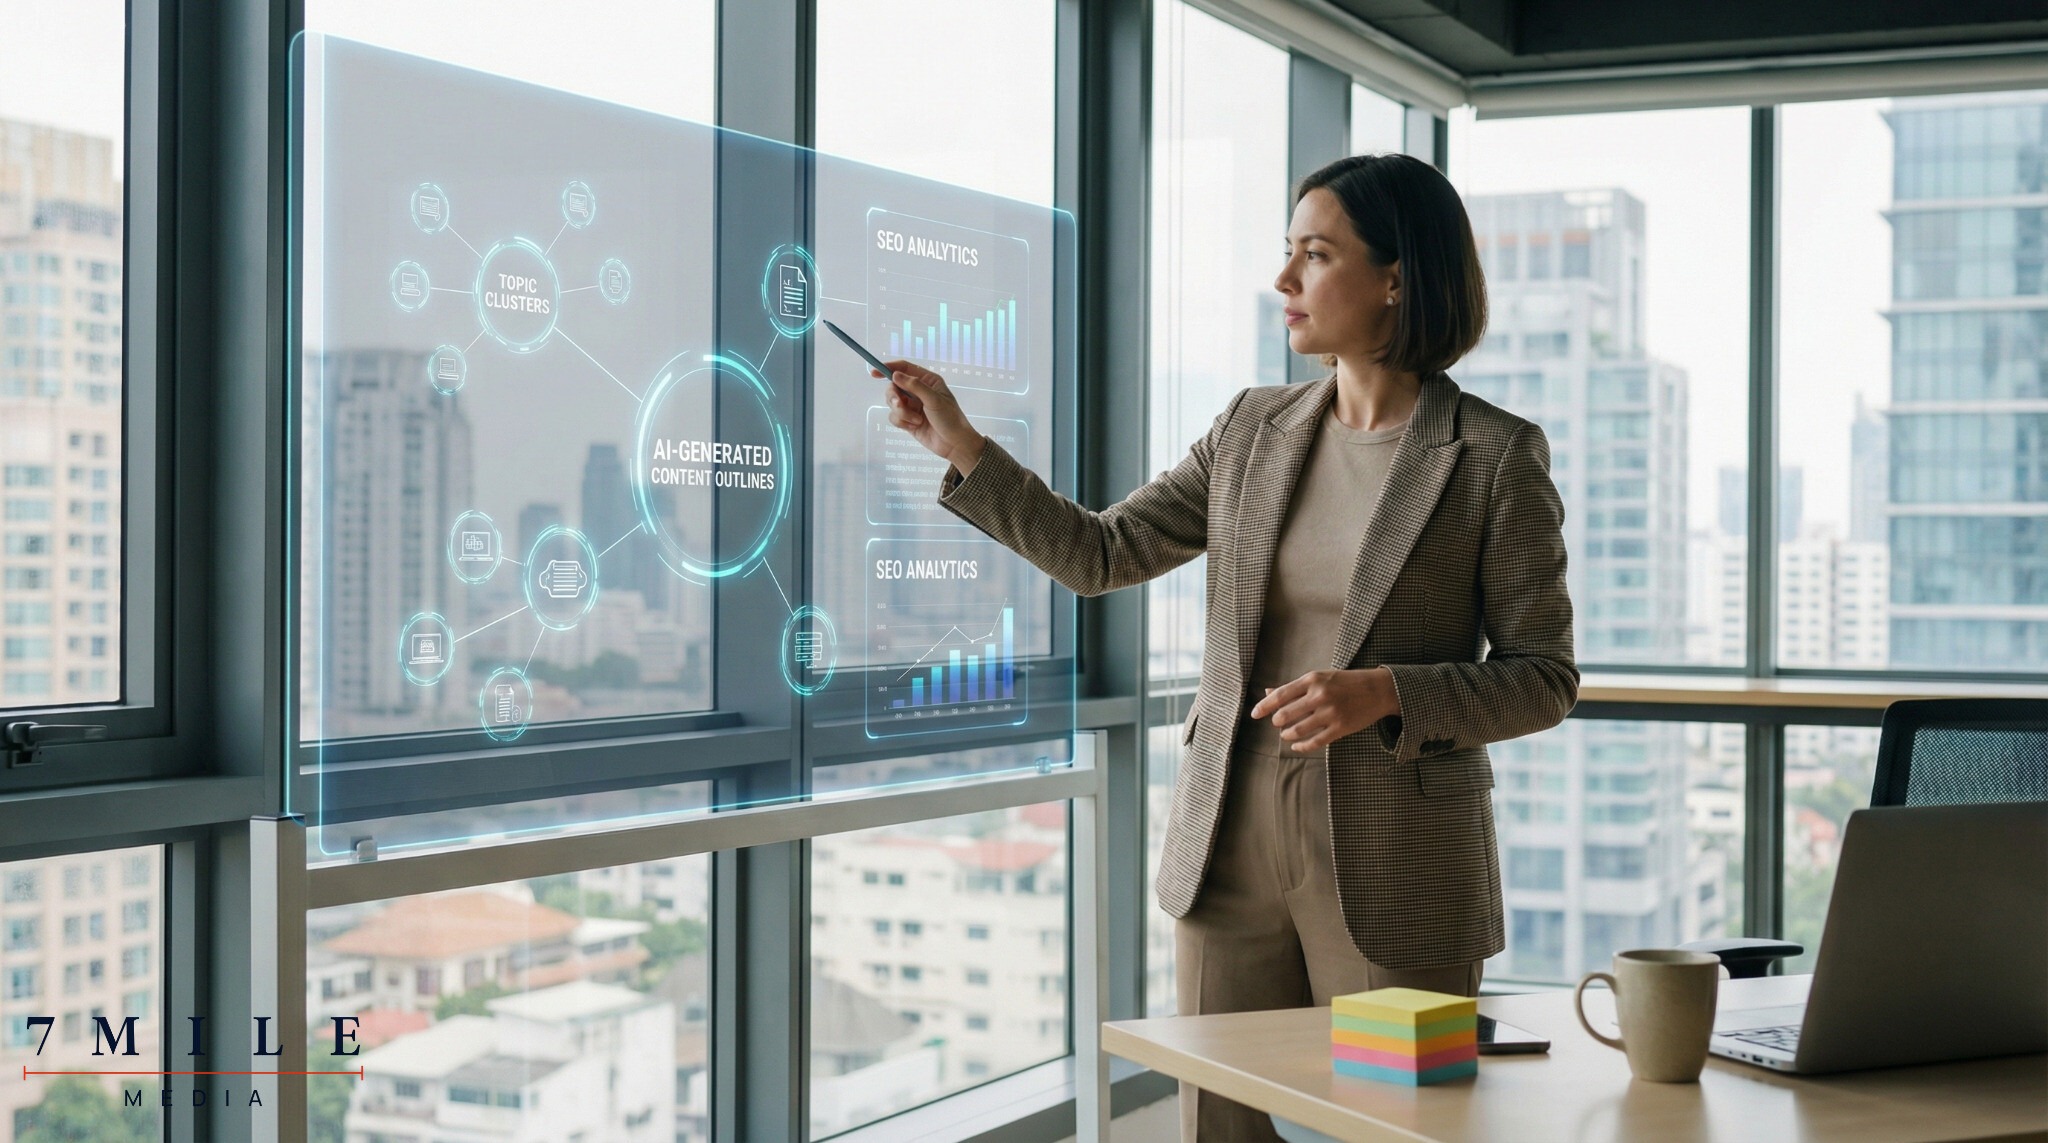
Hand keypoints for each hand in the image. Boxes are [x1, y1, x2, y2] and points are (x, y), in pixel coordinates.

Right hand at [879, 360, 985, 474]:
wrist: (954, 444)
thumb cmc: (950, 419)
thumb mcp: (934, 399)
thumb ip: (915, 386)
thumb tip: (895, 375)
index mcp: (927, 380)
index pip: (904, 368)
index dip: (888, 368)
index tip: (874, 373)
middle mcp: (918, 391)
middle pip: (893, 386)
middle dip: (894, 397)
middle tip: (899, 404)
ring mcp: (912, 405)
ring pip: (892, 403)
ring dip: (901, 413)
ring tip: (916, 420)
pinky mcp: (907, 419)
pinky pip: (894, 417)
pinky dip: (902, 422)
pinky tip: (915, 426)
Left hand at [1247, 668, 1399, 751]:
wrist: (1378, 689)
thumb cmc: (1345, 682)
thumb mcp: (1320, 678)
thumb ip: (1294, 687)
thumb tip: (1268, 693)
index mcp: (1312, 680)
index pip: (1280, 695)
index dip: (1264, 706)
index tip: (1254, 714)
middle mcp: (1320, 696)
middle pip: (1285, 715)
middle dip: (1277, 722)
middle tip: (1278, 723)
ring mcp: (1330, 713)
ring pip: (1297, 730)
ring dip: (1287, 735)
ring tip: (1286, 734)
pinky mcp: (1340, 728)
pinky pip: (1314, 742)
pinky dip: (1301, 746)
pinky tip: (1296, 746)